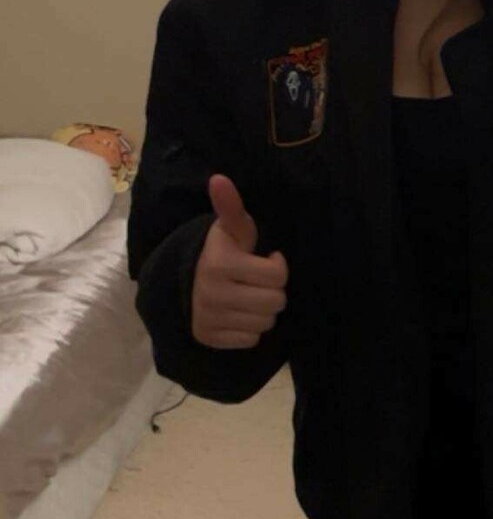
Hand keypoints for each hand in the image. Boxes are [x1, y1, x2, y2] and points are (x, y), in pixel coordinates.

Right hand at [192, 175, 288, 349]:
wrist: (188, 282)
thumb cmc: (222, 252)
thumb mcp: (231, 230)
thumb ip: (231, 207)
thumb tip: (219, 178)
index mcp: (220, 264)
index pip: (277, 275)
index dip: (276, 267)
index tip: (264, 259)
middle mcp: (213, 293)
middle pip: (276, 302)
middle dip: (271, 291)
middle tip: (256, 282)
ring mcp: (210, 317)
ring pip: (266, 323)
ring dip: (262, 311)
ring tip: (247, 297)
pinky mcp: (210, 337)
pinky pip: (251, 340)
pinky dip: (249, 329)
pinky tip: (238, 314)